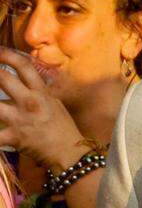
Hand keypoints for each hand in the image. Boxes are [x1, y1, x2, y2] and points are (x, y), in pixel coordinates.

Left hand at [0, 48, 84, 170]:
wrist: (69, 153)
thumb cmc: (63, 129)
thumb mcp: (55, 104)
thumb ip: (40, 93)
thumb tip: (27, 82)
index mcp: (41, 93)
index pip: (24, 66)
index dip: (7, 55)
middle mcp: (30, 102)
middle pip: (3, 78)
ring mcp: (20, 119)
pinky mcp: (13, 137)